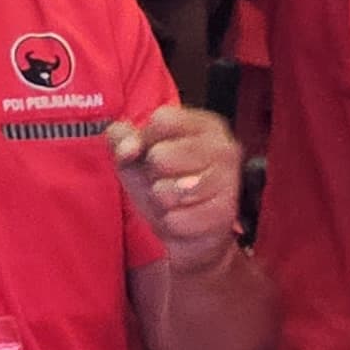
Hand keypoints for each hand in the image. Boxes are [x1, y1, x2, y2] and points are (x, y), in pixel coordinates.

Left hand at [110, 104, 246, 271]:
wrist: (189, 229)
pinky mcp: (224, 215)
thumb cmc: (163, 181)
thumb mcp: (135, 154)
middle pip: (160, 156)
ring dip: (160, 199)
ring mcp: (228, 181)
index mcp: (206, 124)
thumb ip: (121, 138)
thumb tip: (128, 148)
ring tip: (173, 198)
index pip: (162, 120)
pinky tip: (184, 216)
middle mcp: (224, 147)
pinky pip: (174, 220)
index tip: (152, 151)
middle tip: (165, 179)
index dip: (145, 139)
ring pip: (165, 191)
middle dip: (151, 174)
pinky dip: (170, 222)